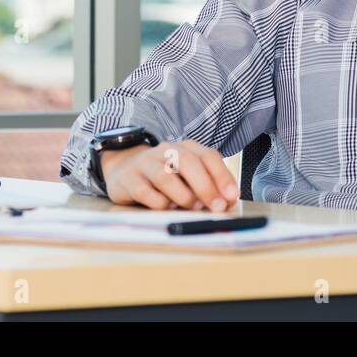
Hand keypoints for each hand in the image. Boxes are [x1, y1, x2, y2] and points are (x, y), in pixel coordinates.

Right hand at [99, 139, 239, 210]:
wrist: (124, 170)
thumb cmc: (163, 177)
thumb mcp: (186, 177)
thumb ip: (207, 186)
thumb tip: (227, 202)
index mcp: (184, 148)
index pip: (208, 156)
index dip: (222, 176)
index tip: (232, 196)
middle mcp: (165, 151)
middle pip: (187, 162)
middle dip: (205, 186)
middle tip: (217, 207)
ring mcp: (145, 164)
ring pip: (165, 176)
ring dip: (183, 195)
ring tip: (193, 207)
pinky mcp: (129, 180)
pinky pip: (144, 192)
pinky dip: (159, 203)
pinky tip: (166, 208)